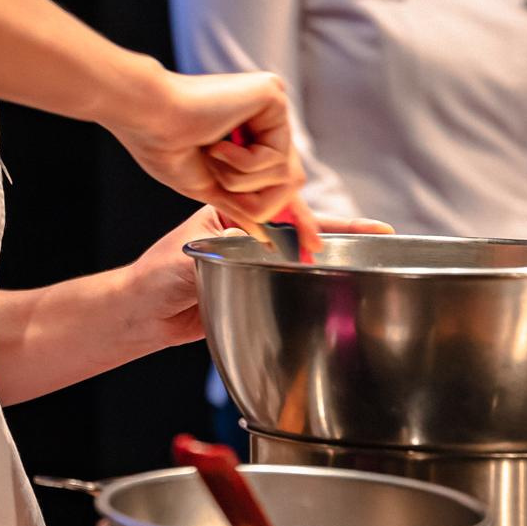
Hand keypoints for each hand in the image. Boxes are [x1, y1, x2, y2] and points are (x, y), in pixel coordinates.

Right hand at [105, 67, 309, 239]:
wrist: (147, 119)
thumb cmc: (162, 146)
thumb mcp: (205, 187)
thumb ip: (239, 206)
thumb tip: (264, 233)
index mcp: (247, 134)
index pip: (281, 177)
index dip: (299, 214)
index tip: (312, 245)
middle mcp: (263, 117)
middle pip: (289, 180)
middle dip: (260, 202)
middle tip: (223, 187)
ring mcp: (270, 105)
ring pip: (286, 175)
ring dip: (242, 183)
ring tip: (210, 157)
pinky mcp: (272, 96)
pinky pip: (278, 156)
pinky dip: (245, 164)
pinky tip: (218, 145)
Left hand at [121, 207, 395, 349]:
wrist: (143, 312)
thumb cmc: (157, 276)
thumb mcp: (196, 255)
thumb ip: (232, 252)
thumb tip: (268, 252)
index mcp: (236, 214)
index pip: (290, 213)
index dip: (330, 222)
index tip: (368, 226)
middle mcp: (250, 235)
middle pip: (304, 235)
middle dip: (343, 238)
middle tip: (384, 240)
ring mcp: (254, 263)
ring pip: (301, 261)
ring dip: (332, 263)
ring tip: (372, 264)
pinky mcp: (255, 290)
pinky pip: (290, 286)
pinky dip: (313, 287)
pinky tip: (336, 291)